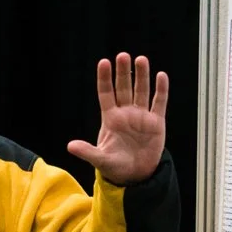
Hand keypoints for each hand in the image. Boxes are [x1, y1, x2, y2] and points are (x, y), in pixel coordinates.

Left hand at [68, 52, 169, 185]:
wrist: (136, 175)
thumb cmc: (115, 166)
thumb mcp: (100, 159)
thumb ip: (87, 151)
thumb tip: (70, 146)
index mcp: (110, 119)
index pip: (106, 93)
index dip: (104, 78)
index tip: (104, 62)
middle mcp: (126, 113)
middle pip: (124, 88)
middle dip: (123, 72)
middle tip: (123, 56)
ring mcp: (141, 116)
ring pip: (141, 91)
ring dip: (142, 76)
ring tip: (141, 59)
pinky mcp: (156, 122)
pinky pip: (159, 103)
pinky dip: (161, 90)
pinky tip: (161, 76)